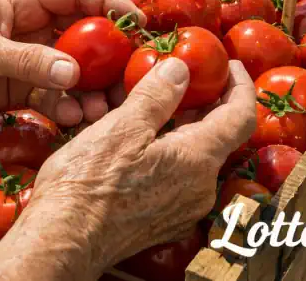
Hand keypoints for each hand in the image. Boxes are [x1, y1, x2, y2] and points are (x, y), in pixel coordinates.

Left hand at [0, 0, 143, 125]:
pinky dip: (68, 106)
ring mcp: (31, 57)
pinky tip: (76, 118)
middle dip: (109, 55)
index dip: (110, 3)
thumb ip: (27, 60)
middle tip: (132, 75)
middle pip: (85, 35)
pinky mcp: (22, 86)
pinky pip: (55, 95)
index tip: (135, 21)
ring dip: (91, 87)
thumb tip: (73, 72)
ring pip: (74, 69)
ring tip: (106, 108)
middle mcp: (34, 27)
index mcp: (25, 1)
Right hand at [0, 58, 255, 278]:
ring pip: (196, 157)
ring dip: (182, 127)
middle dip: (205, 103)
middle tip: (185, 78)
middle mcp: (201, 188)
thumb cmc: (87, 184)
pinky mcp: (166, 221)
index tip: (229, 64)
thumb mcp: (120, 128)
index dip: (240, 85)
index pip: (241, 116)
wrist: (64, 240)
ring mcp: (185, 209)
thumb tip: (180, 68)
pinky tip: (140, 141)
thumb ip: (156, 96)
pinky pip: (179, 177)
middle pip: (219, 136)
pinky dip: (169, 151)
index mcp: (198, 160)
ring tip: (154, 106)